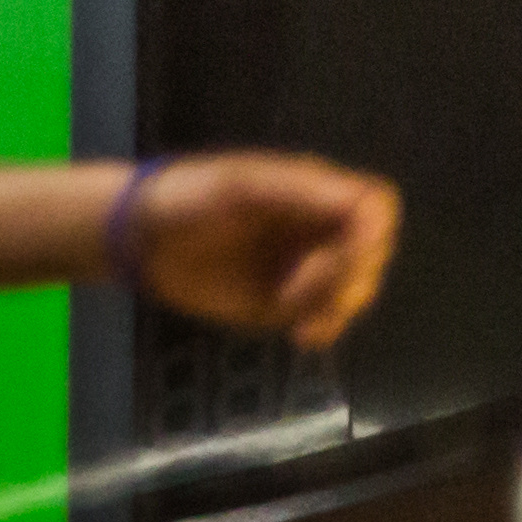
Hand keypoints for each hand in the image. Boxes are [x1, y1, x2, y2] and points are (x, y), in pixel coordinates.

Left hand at [122, 151, 396, 350]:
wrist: (145, 239)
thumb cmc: (191, 198)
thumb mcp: (243, 185)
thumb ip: (302, 192)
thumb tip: (363, 211)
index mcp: (317, 192)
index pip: (376, 208)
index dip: (371, 236)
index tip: (342, 259)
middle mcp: (320, 228)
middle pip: (372, 254)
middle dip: (346, 278)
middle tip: (294, 293)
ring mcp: (304, 266)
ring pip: (355, 289)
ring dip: (338, 308)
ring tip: (299, 324)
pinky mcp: (284, 302)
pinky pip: (324, 317)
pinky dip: (324, 329)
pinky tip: (301, 337)